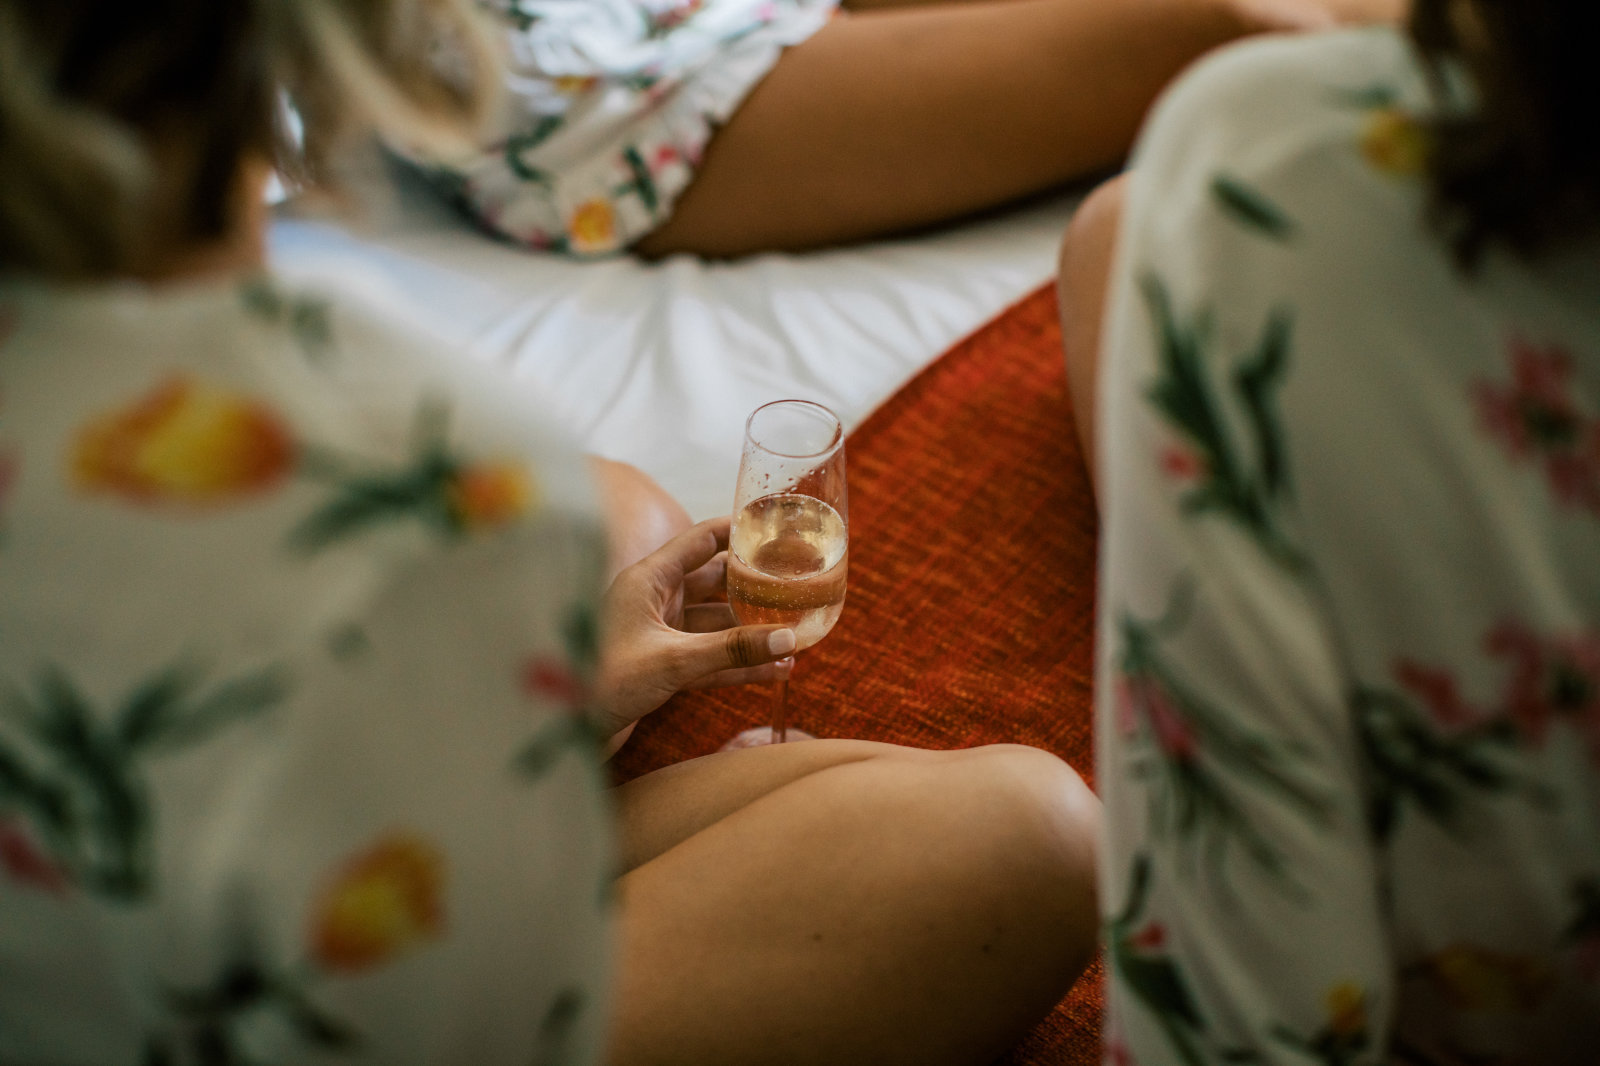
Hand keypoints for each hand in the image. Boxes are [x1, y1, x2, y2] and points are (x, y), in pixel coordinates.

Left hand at [596, 516, 796, 744]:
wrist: (564, 730)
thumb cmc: (603, 681)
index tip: (773, 529)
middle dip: (754, 587)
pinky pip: (710, 658)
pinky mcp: (661, 666)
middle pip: (715, 582)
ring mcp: (658, 634)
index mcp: (648, 579)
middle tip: (795, 585)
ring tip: (795, 635)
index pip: (700, 540)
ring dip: (751, 632)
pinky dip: (738, 663)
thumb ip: (731, 650)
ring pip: (716, 625)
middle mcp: (654, 600)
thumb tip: (787, 639)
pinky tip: (775, 671)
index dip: (737, 531)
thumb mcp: (675, 660)